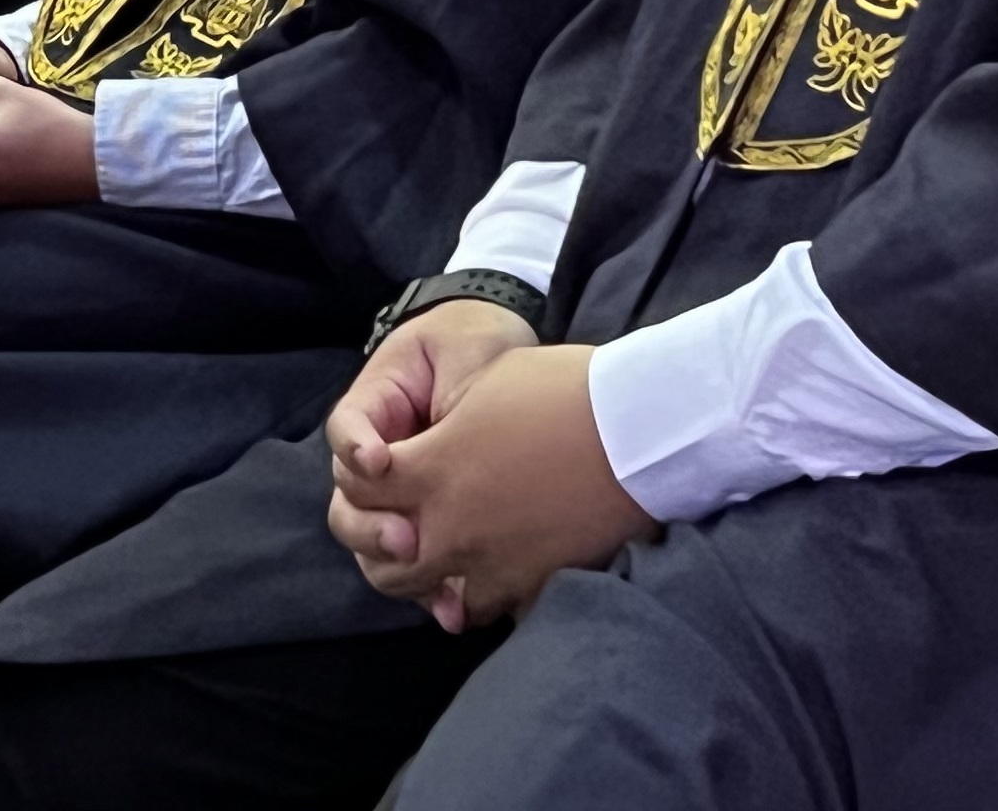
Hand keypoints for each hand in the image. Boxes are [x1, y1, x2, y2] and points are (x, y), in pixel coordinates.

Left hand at [322, 343, 651, 628]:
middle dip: (385, 544)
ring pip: (435, 596)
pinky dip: (487, 595)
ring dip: (433, 578)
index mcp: (432, 470)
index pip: (359, 492)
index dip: (363, 482)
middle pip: (385, 561)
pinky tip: (500, 570)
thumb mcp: (485, 388)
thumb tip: (432, 442)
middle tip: (405, 525)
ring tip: (451, 554)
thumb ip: (442, 428)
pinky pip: (493, 609)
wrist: (638, 432)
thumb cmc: (562, 392)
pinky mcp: (535, 588)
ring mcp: (493, 566)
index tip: (384, 472)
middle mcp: (452, 527)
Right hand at [326, 301, 537, 564]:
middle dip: (368, 527)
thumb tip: (445, 413)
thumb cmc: (480, 346)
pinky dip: (428, 590)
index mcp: (377, 405)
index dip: (354, 448)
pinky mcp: (432, 530)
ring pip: (371, 545)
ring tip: (433, 580)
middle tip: (406, 538)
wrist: (510, 366)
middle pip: (347, 503)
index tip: (379, 462)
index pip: (346, 430)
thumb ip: (453, 376)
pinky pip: (414, 570)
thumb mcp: (465, 347)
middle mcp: (378, 459)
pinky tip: (455, 607)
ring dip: (391, 565)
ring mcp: (400, 500)